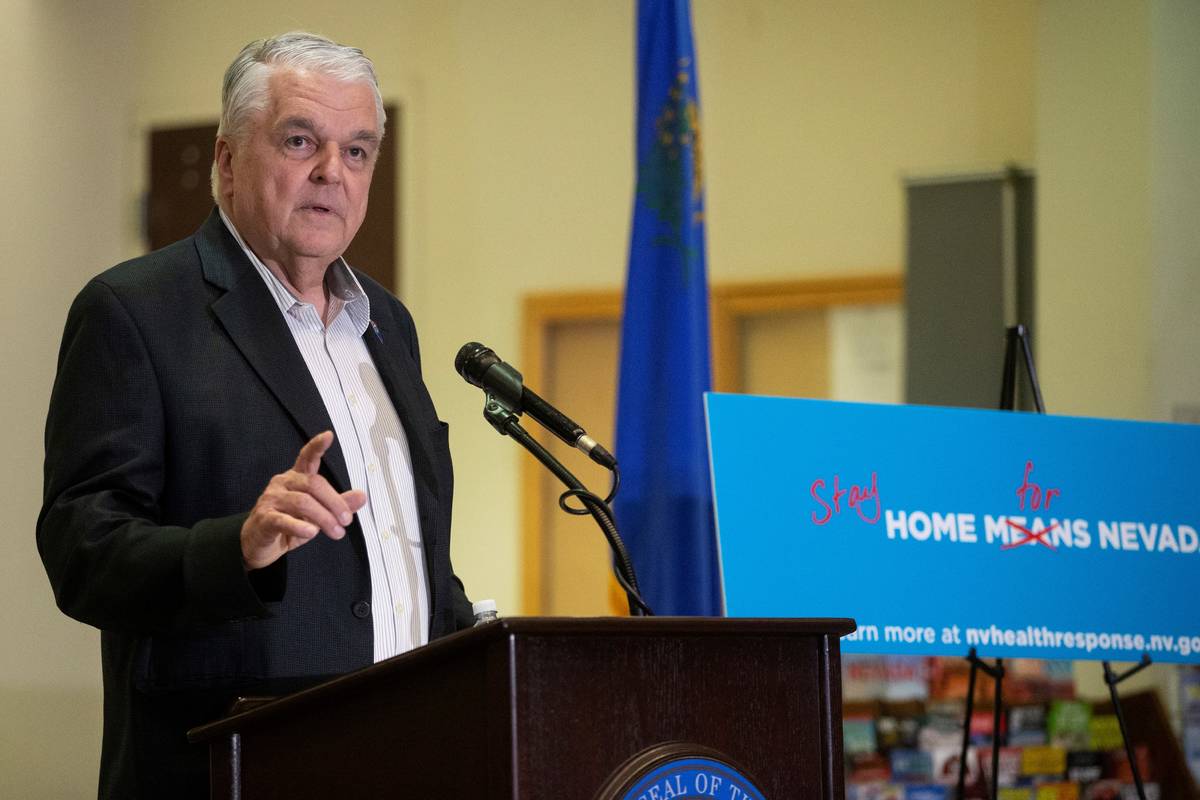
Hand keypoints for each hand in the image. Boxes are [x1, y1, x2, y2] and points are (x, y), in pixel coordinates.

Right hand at [241, 431, 366, 569]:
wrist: (259, 542)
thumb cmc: (289, 524)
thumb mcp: (318, 515)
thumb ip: (338, 504)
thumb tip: (361, 496)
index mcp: (297, 478)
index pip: (307, 457)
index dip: (317, 446)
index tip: (328, 436)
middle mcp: (283, 483)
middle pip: (314, 484)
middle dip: (335, 503)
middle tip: (346, 520)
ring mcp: (271, 499)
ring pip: (302, 502)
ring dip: (324, 518)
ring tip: (336, 532)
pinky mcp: (264, 518)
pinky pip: (283, 520)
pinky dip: (299, 526)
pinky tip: (311, 532)